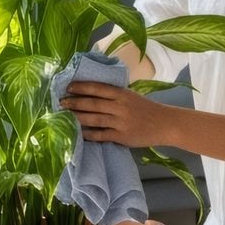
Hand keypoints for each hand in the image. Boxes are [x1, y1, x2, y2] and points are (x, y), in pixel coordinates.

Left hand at [60, 82, 174, 147]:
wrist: (164, 124)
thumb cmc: (146, 108)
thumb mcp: (131, 96)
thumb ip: (114, 95)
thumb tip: (90, 93)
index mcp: (122, 94)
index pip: (98, 88)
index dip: (82, 87)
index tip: (68, 87)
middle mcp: (120, 107)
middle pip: (93, 103)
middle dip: (75, 103)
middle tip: (60, 102)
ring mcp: (120, 122)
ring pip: (94, 119)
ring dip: (77, 117)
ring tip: (65, 116)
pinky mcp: (121, 136)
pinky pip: (101, 135)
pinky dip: (88, 134)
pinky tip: (78, 133)